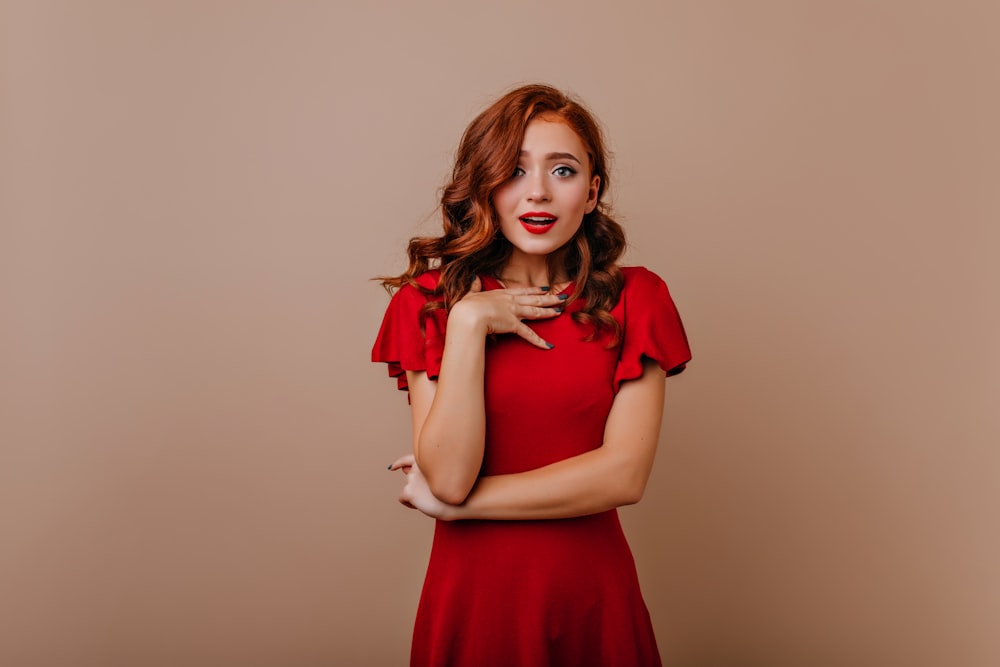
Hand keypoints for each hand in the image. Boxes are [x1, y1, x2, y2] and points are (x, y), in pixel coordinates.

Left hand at [389, 454, 454, 519]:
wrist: (461, 500)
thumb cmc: (455, 489)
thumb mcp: (440, 476)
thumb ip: (423, 471)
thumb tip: (404, 470)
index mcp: (427, 459)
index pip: (408, 459)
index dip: (399, 463)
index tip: (392, 468)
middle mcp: (418, 465)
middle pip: (410, 478)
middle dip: (418, 486)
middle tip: (431, 494)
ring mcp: (412, 477)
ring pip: (408, 488)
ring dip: (416, 495)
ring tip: (431, 499)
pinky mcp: (409, 490)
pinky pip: (403, 498)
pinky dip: (410, 504)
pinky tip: (423, 505)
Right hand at [449, 277, 565, 349]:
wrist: (469, 315)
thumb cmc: (467, 306)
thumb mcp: (470, 294)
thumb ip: (474, 286)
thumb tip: (475, 277)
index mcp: (501, 294)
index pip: (522, 291)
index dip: (534, 290)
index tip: (545, 288)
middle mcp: (511, 301)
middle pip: (534, 299)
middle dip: (549, 298)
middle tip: (561, 297)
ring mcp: (513, 312)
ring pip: (536, 311)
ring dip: (549, 311)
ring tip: (560, 310)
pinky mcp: (513, 325)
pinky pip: (529, 334)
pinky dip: (539, 341)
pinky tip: (549, 345)